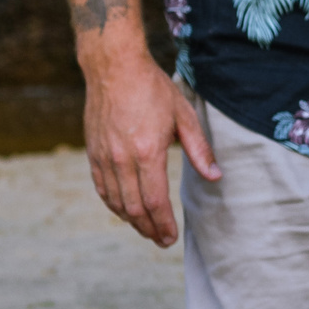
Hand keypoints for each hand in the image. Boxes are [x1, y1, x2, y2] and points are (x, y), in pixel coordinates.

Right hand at [81, 50, 219, 248]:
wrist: (114, 67)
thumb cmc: (152, 88)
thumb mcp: (184, 115)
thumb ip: (199, 149)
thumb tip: (215, 176)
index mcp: (147, 151)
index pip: (155, 200)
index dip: (163, 223)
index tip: (171, 237)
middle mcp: (122, 158)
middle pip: (133, 208)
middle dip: (149, 229)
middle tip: (161, 240)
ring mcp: (104, 156)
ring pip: (115, 202)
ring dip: (131, 221)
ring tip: (146, 229)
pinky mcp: (92, 152)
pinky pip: (102, 188)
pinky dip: (113, 204)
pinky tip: (125, 211)